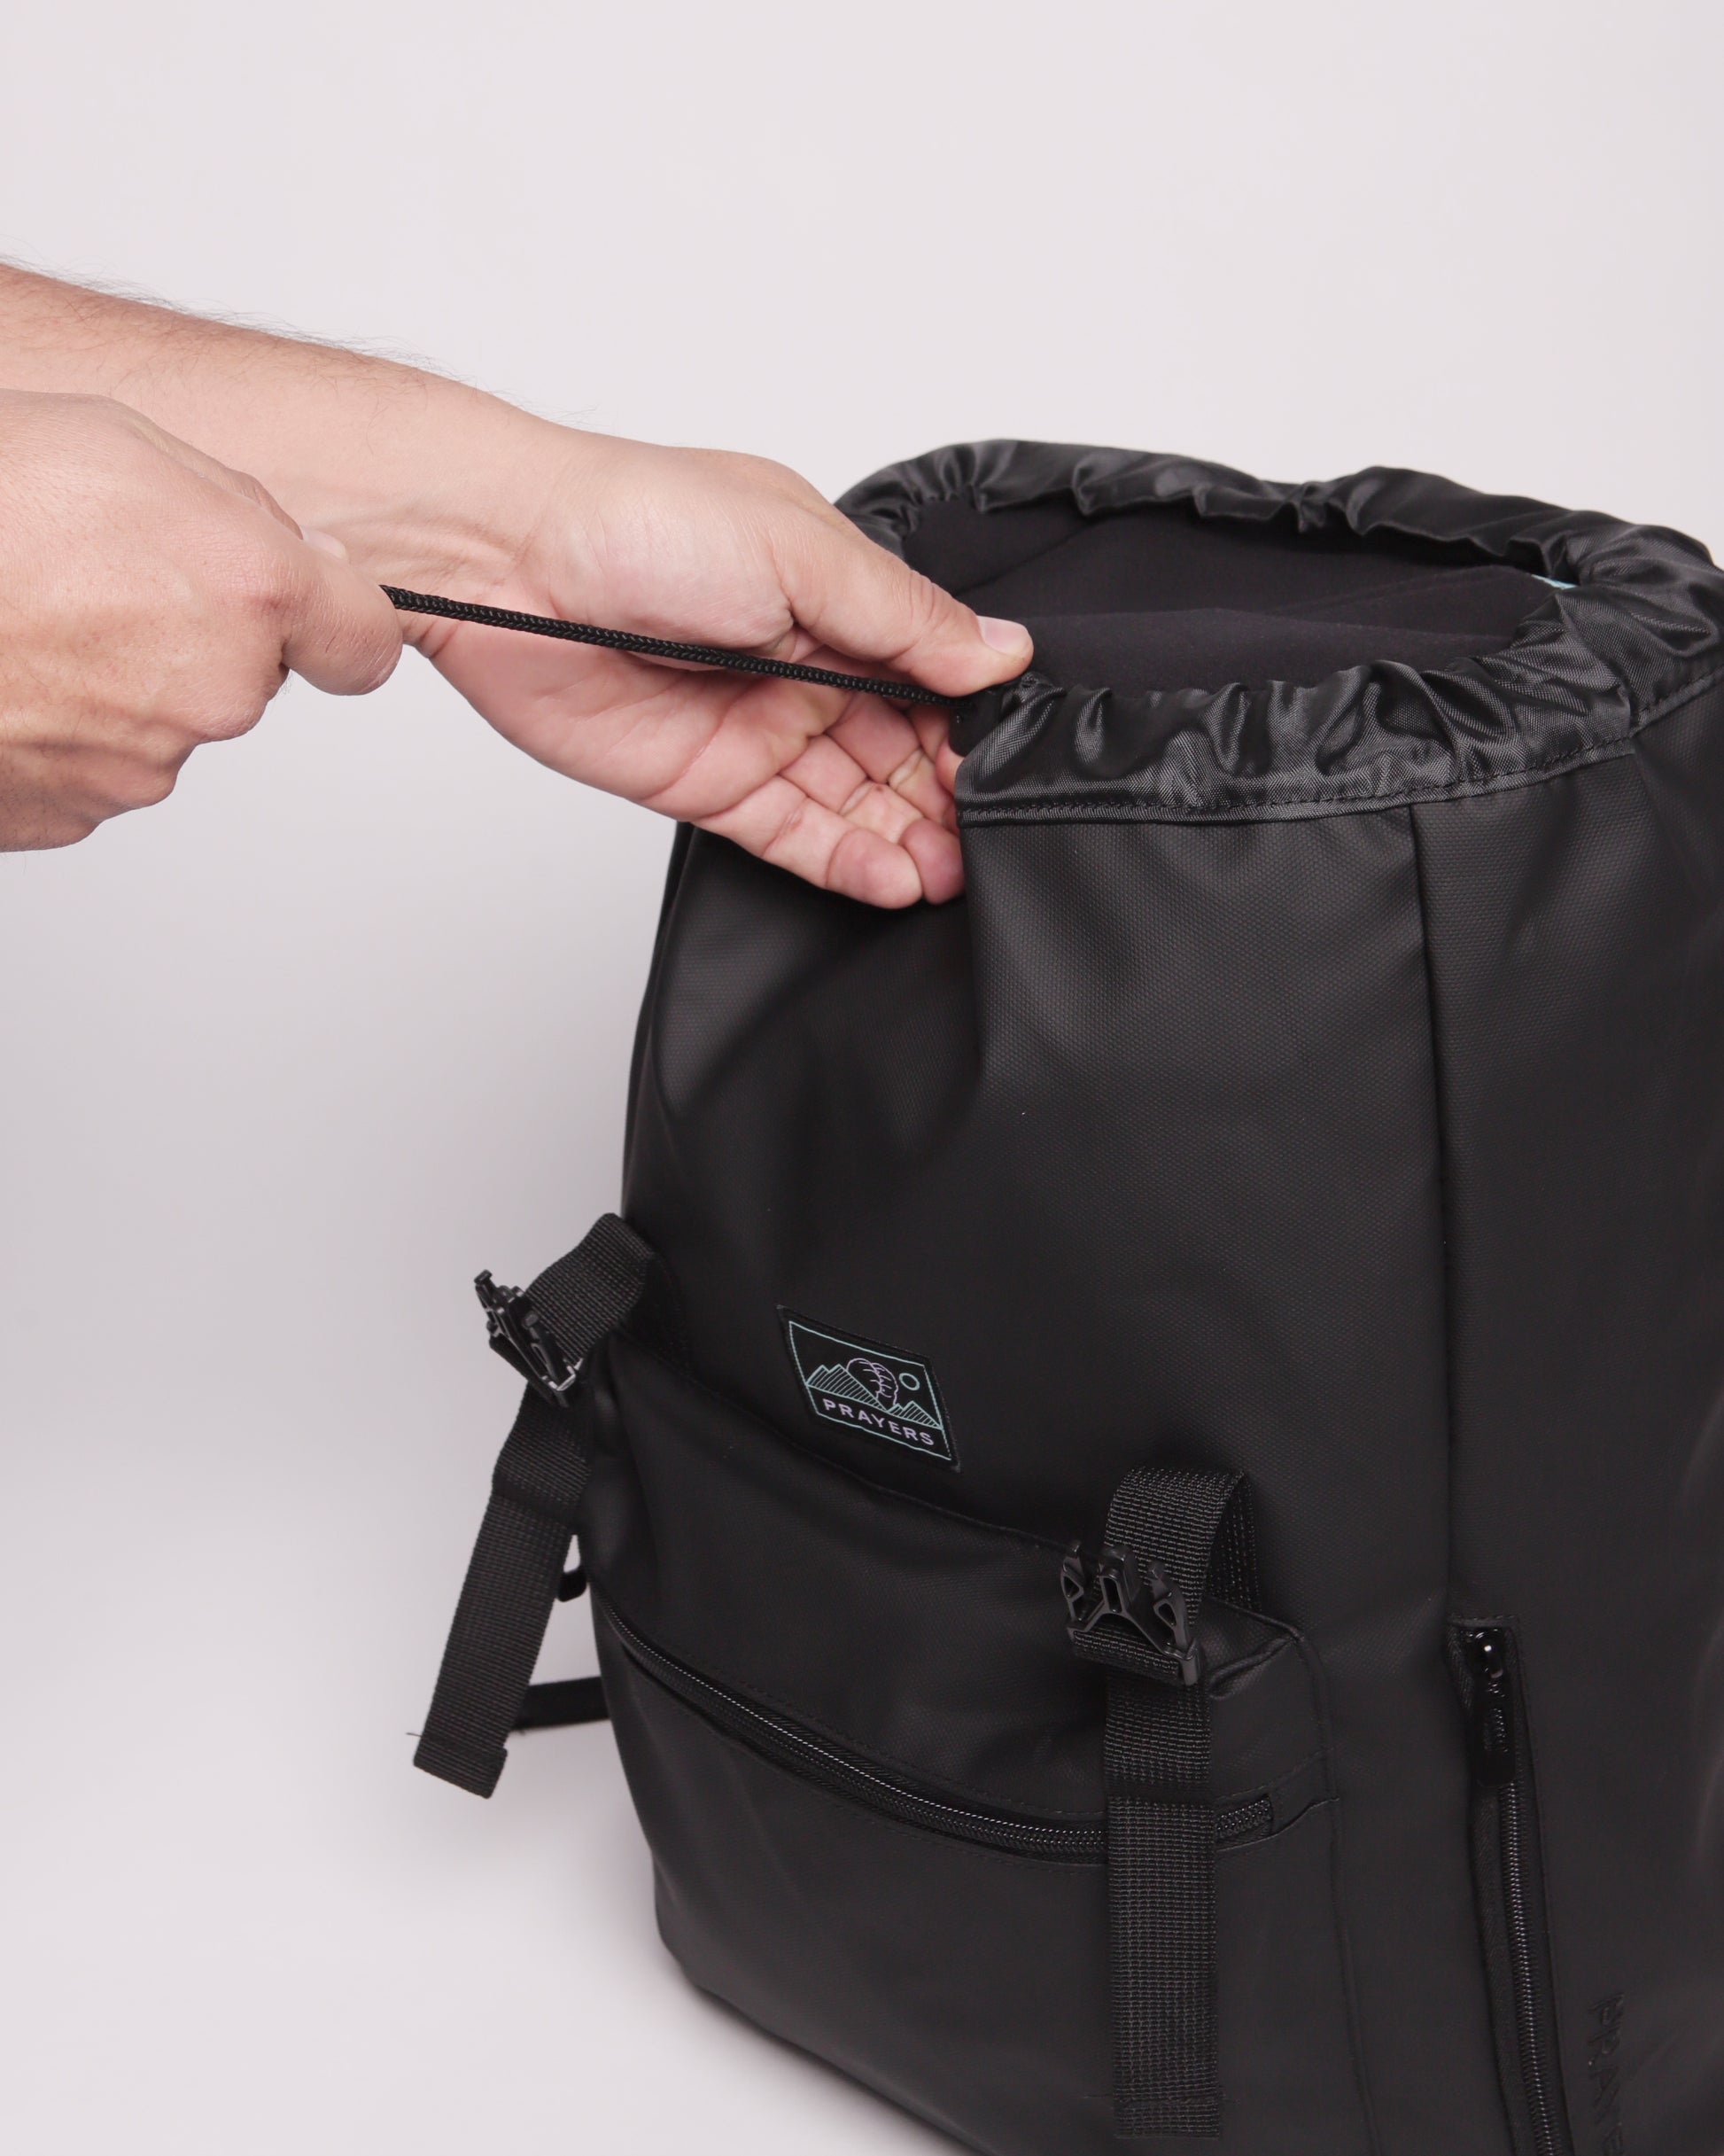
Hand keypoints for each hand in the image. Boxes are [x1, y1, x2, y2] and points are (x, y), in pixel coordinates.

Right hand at [0, 390, 401, 848]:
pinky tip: (8, 667)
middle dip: (198, 632)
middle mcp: (213, 693)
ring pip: (165, 721)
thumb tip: (298, 551)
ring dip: (119, 678)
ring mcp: (141, 763)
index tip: (316, 612)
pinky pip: (93, 763)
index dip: (335, 621)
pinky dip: (59, 724)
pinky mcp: (73, 809)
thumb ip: (233, 509)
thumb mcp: (119, 443)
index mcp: (247, 593)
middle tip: (100, 576)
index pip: (362, 642)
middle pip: (248, 677)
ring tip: (30, 613)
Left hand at [394, 434, 1030, 906]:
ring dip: (908, 839)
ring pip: (855, 800)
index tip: (1012, 763)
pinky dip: (845, 861)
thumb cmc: (638, 522)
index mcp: (835, 595)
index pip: (931, 672)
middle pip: (901, 746)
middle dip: (948, 795)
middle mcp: (803, 663)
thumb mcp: (803, 552)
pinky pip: (793, 835)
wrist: (504, 564)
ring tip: (951, 873)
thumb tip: (1002, 651)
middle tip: (990, 835)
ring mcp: (756, 727)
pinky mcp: (708, 785)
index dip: (971, 722)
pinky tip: (893, 880)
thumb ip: (905, 619)